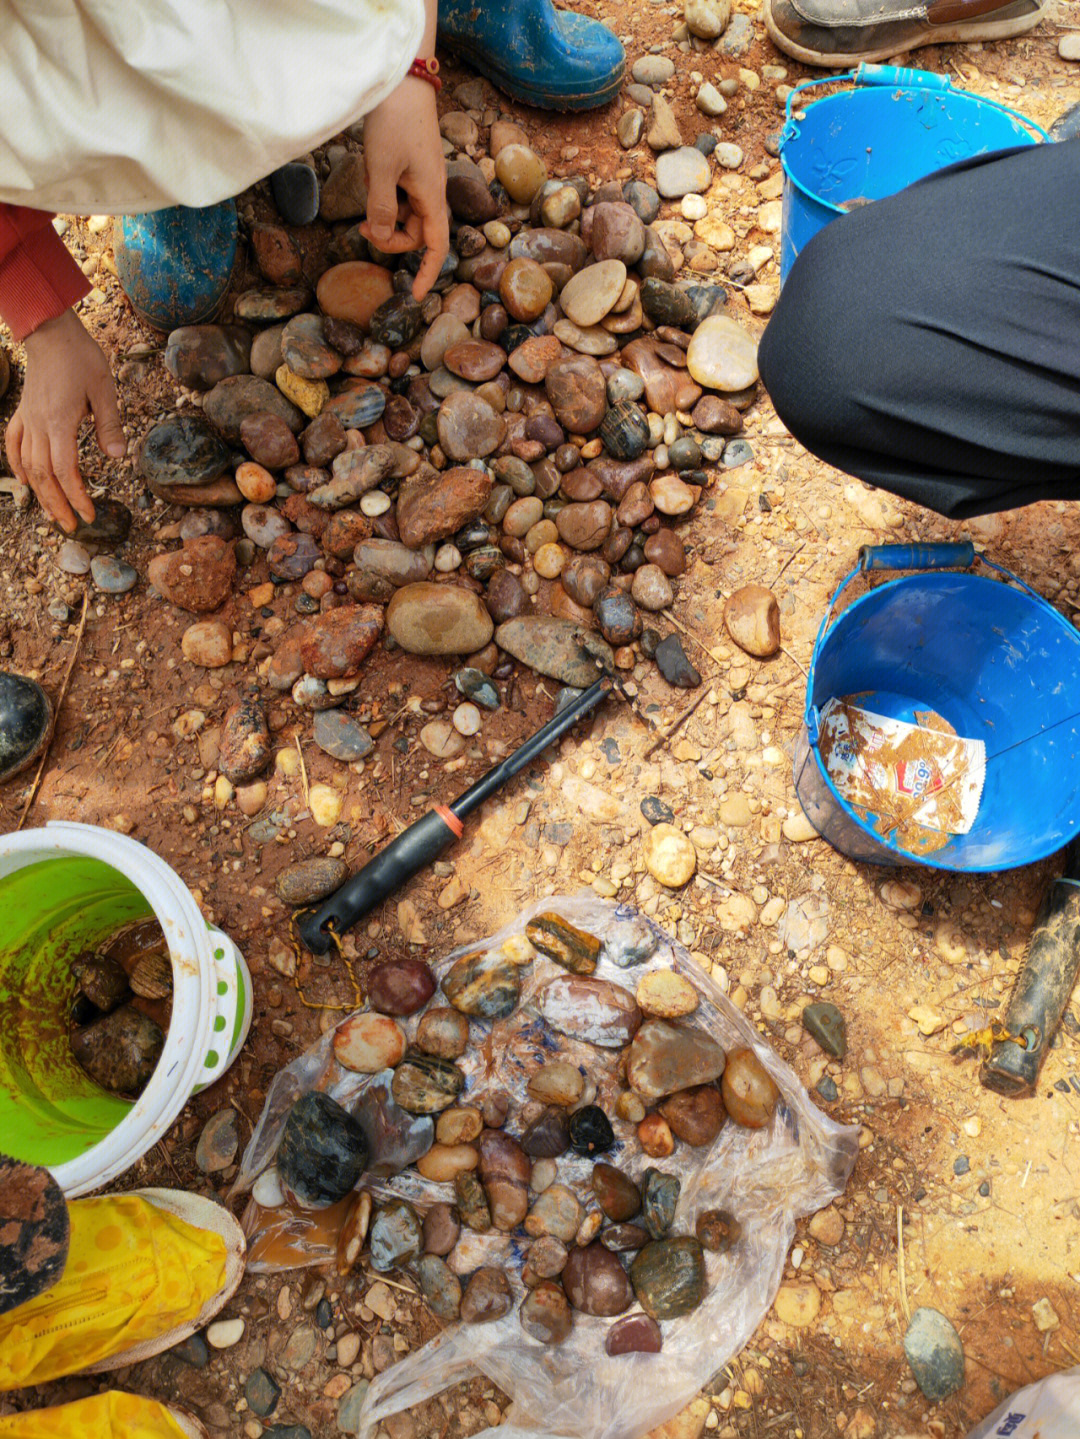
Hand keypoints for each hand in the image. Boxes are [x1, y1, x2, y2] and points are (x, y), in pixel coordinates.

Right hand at [5, 309, 125, 532]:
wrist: (50, 332)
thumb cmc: (79, 357)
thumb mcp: (104, 389)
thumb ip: (110, 424)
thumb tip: (117, 456)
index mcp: (60, 421)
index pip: (65, 470)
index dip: (77, 496)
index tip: (90, 515)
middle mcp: (39, 425)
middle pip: (43, 475)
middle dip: (58, 505)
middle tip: (73, 526)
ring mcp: (28, 419)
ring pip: (27, 465)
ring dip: (40, 493)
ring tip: (53, 514)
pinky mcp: (23, 412)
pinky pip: (14, 444)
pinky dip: (18, 466)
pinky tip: (25, 481)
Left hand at [359, 76, 448, 300]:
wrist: (402, 77)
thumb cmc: (395, 121)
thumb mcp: (381, 169)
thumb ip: (381, 207)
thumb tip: (380, 235)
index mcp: (431, 195)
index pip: (436, 245)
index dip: (429, 272)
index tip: (417, 296)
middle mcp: (430, 189)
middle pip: (415, 232)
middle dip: (390, 238)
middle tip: (362, 230)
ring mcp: (421, 177)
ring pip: (404, 212)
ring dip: (383, 210)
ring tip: (367, 181)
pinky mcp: (410, 165)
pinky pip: (397, 191)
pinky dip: (382, 190)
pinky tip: (371, 169)